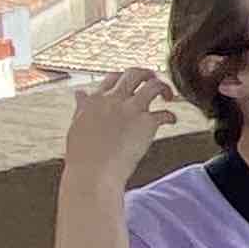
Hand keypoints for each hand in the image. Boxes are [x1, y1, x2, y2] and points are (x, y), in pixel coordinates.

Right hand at [62, 68, 175, 188]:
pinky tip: (172, 121)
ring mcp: (131, 110)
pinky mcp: (146, 123)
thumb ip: (82, 107)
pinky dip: (171, 116)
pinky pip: (165, 113)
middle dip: (147, 73)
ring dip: (164, 87)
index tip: (131, 86)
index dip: (124, 78)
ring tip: (168, 96)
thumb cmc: (82, 155)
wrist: (93, 174)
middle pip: (134, 73)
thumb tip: (80, 93)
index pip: (113, 77)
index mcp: (95, 100)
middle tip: (154, 81)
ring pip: (153, 85)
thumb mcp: (77, 125)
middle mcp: (114, 100)